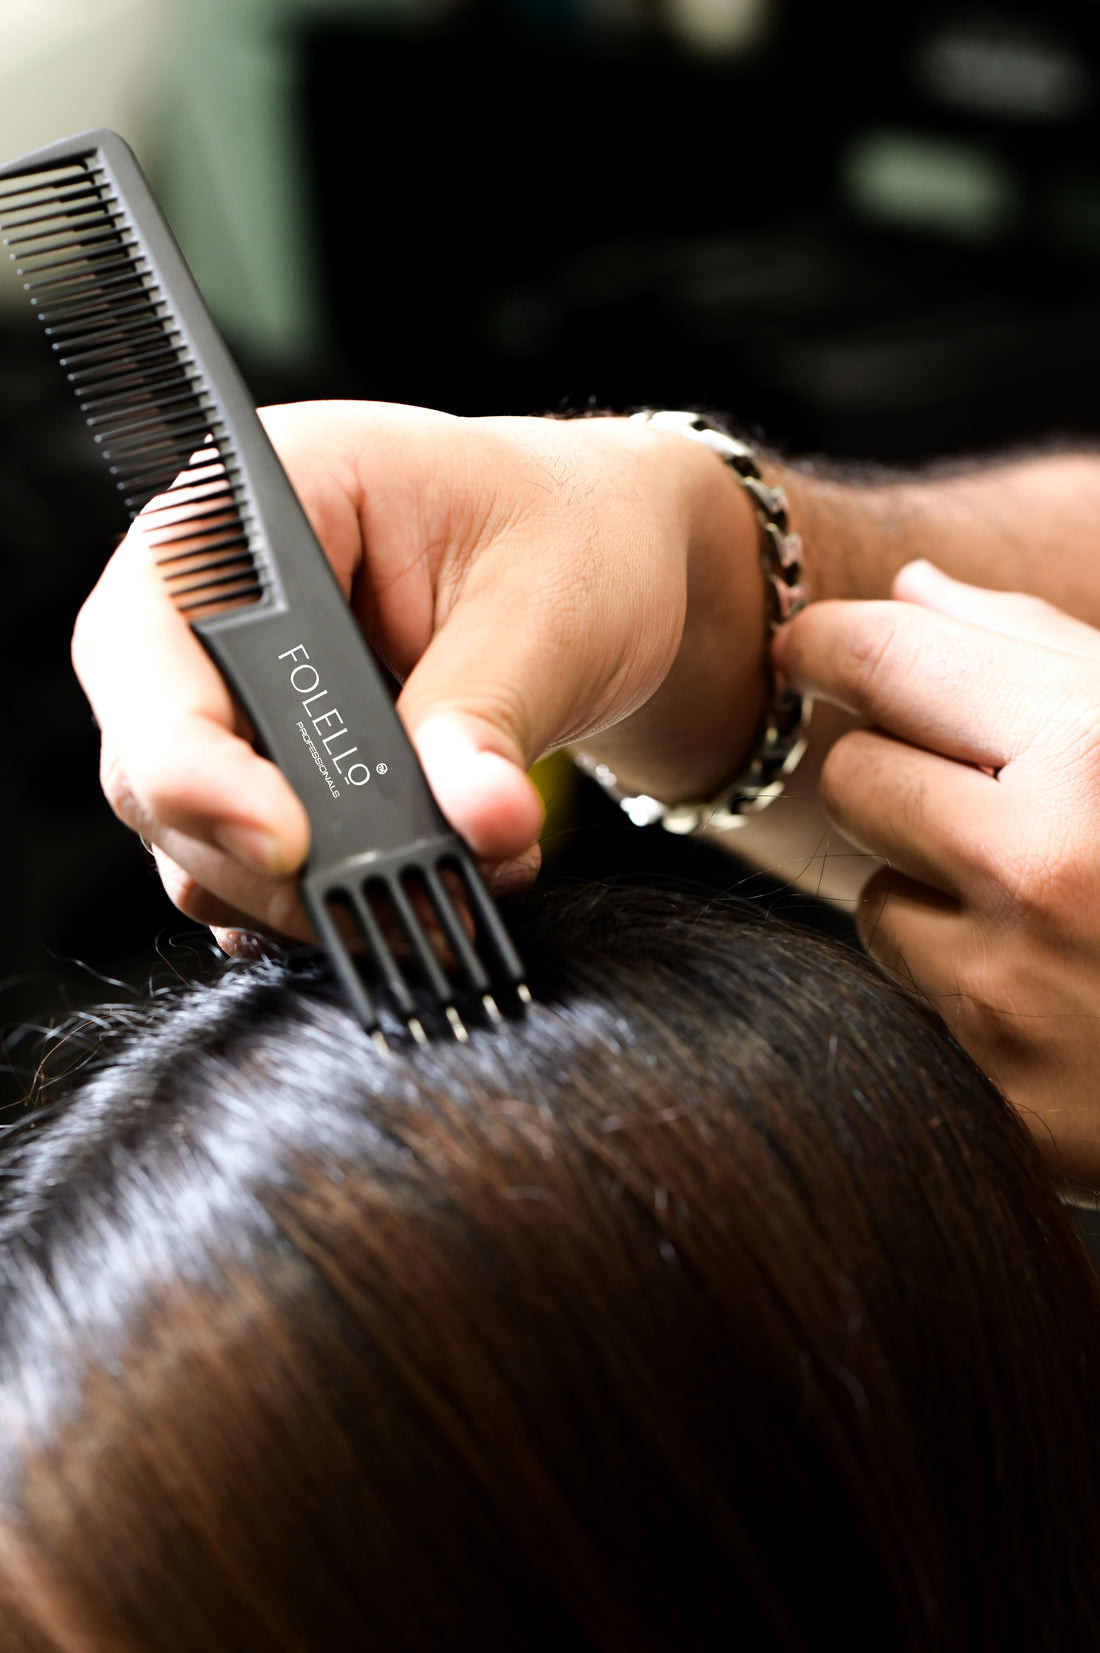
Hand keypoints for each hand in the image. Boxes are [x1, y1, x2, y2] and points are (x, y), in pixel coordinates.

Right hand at [71, 401, 758, 950]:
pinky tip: (399, 899)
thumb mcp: (549, 611)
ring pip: (185, 822)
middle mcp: (214, 587)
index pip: (155, 632)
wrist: (601, 571)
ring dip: (294, 892)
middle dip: (258, 849)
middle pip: (151, 746)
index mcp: (263, 494)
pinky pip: (233, 855)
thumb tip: (476, 820)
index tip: (289, 843)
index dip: (194, 755)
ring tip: (440, 892)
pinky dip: (305, 901)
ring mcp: (225, 680)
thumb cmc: (569, 539)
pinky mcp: (258, 757)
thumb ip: (491, 714)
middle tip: (386, 901)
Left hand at [774, 560, 1099, 1186]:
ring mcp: (1015, 993)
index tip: (804, 646)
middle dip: (894, 771)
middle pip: (852, 778)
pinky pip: (917, 1002)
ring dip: (932, 888)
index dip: (826, 644)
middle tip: (969, 788)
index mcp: (1096, 750)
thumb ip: (1041, 650)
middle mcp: (1040, 867)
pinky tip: (1062, 984)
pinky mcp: (1005, 1097)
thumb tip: (907, 591)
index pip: (888, 662)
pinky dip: (968, 982)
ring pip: (874, 899)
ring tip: (1052, 901)